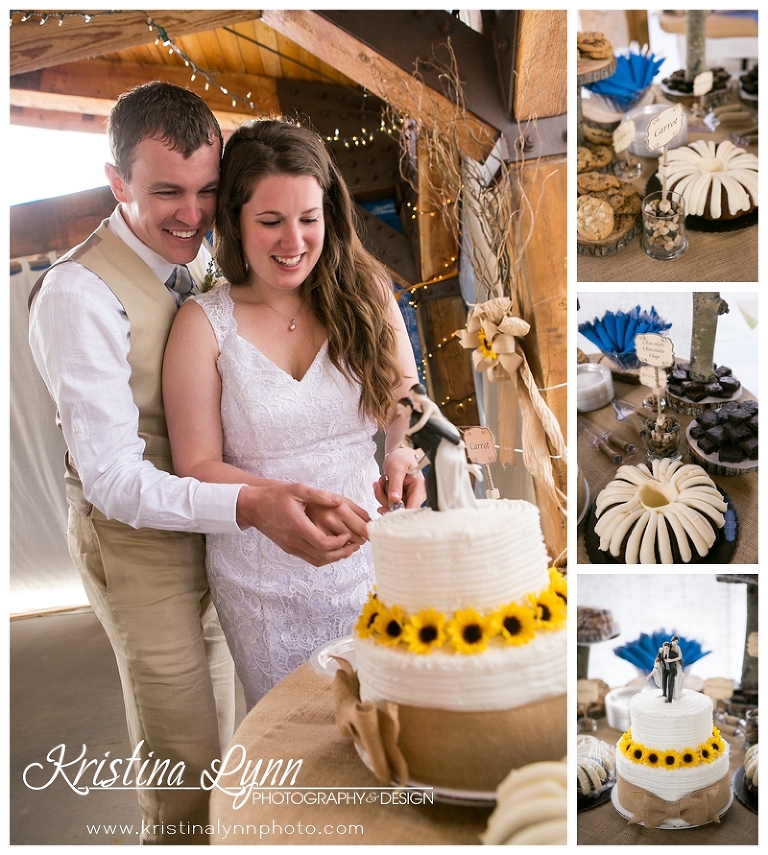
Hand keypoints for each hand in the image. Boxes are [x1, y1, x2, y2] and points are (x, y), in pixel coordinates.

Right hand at [236, 482, 362, 565]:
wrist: (253, 506)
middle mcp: (294, 540)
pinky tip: (334, 548)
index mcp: (298, 526)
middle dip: (342, 553)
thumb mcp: (297, 489)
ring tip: (348, 548)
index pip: (323, 543)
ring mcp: (291, 547)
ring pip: (317, 561)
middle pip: (323, 556)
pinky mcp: (289, 548)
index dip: (340, 542)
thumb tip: (339, 501)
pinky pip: (310, 559)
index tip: (348, 534)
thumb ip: (319, 495)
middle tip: (355, 545)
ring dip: (335, 557)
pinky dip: (324, 557)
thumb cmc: (275, 495)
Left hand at [374, 445, 425, 512]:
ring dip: (382, 495)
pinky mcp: (400, 498)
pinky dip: (382, 494)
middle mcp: (415, 496)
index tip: (384, 508)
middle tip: (379, 486)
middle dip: (385, 499)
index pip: (412, 508)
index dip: (398, 511)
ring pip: (392, 507)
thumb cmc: (401, 458)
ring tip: (381, 481)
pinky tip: (381, 484)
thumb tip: (395, 500)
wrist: (399, 454)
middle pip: (400, 509)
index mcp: (419, 489)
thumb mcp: (396, 469)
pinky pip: (388, 502)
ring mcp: (407, 497)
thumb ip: (395, 485)